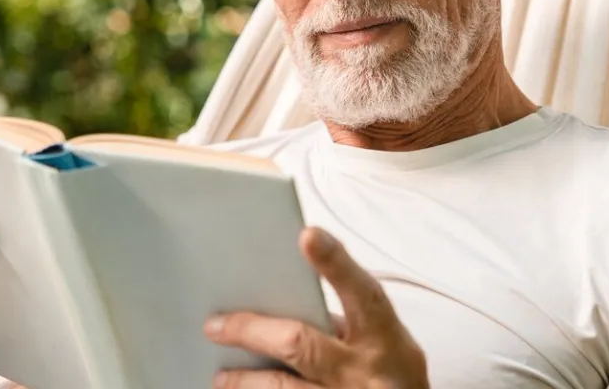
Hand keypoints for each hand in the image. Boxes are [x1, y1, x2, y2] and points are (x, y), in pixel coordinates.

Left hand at [204, 227, 428, 388]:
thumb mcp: (384, 338)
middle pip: (301, 345)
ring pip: (285, 388)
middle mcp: (365, 369)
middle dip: (253, 332)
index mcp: (383, 335)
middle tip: (215, 325)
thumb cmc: (392, 370)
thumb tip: (285, 295)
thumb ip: (346, 316)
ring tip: (222, 376)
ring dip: (246, 382)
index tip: (307, 235)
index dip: (335, 264)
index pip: (360, 292)